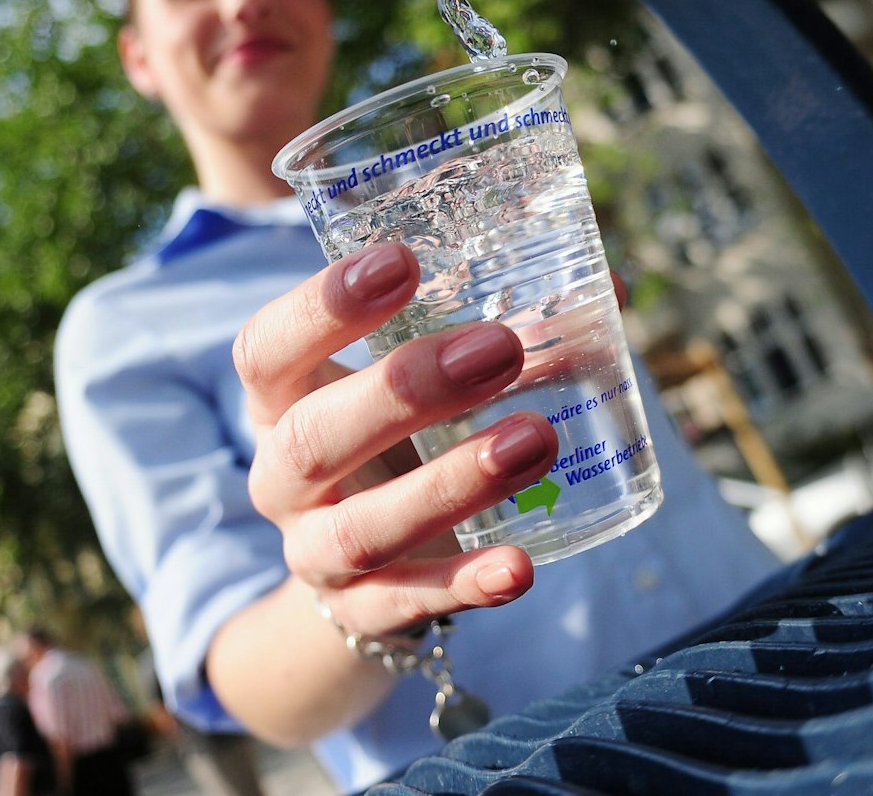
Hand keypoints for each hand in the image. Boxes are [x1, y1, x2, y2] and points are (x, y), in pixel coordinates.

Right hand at [235, 242, 557, 639]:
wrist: (364, 563)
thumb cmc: (398, 437)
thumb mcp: (413, 383)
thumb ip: (489, 330)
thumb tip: (606, 288)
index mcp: (282, 399)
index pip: (267, 348)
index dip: (322, 306)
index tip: (402, 261)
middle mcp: (281, 476)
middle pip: (315, 436)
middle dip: (408, 390)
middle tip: (502, 347)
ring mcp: (314, 551)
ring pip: (364, 528)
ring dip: (452, 483)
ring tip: (537, 439)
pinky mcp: (361, 611)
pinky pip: (408, 602)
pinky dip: (465, 586)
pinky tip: (520, 565)